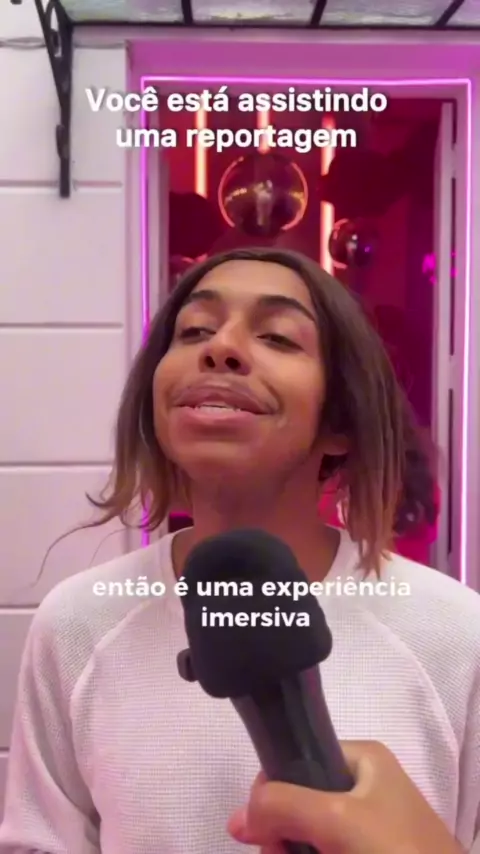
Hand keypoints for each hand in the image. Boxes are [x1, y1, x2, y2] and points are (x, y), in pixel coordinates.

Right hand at [227, 741, 463, 853]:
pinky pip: (321, 852)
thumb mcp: (336, 818)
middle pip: (297, 803)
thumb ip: (283, 806)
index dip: (272, 793)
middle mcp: (363, 787)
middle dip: (280, 833)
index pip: (297, 760)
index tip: (263, 829)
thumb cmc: (395, 848)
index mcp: (363, 760)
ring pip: (307, 835)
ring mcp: (365, 828)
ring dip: (290, 851)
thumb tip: (238, 819)